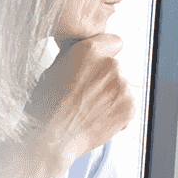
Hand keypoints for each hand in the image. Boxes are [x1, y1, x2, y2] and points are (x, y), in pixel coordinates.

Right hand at [25, 33, 134, 168]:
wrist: (52, 136)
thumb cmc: (48, 104)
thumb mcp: (55, 68)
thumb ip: (77, 56)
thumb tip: (85, 53)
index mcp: (91, 50)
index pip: (114, 42)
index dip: (106, 53)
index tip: (99, 65)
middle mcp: (111, 65)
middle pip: (116, 68)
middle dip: (105, 79)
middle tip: (87, 95)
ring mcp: (122, 87)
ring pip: (121, 88)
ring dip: (111, 96)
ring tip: (90, 110)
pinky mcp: (129, 107)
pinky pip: (127, 106)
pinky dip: (117, 113)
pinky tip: (97, 119)